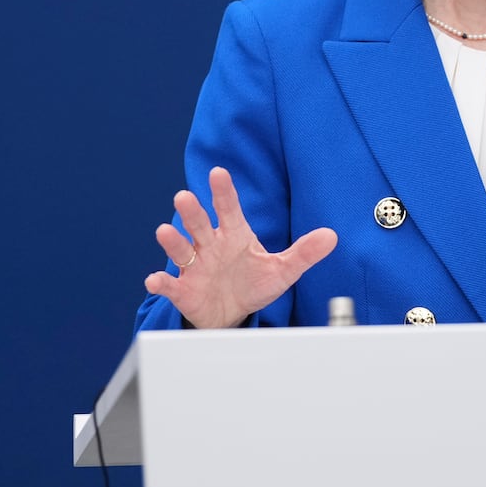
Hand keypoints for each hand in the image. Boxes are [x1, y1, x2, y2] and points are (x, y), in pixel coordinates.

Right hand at [143, 166, 337, 328]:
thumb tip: (331, 236)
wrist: (233, 313)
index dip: (223, 192)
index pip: (228, 209)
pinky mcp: (185, 289)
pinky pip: (170, 284)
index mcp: (234, 235)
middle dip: (191, 212)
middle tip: (184, 197)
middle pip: (199, 224)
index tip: (219, 173)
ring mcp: (195, 267)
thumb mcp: (282, 270)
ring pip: (181, 250)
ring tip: (165, 232)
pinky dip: (161, 282)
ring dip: (172, 241)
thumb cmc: (254, 283)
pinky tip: (155, 280)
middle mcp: (210, 245)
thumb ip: (304, 252)